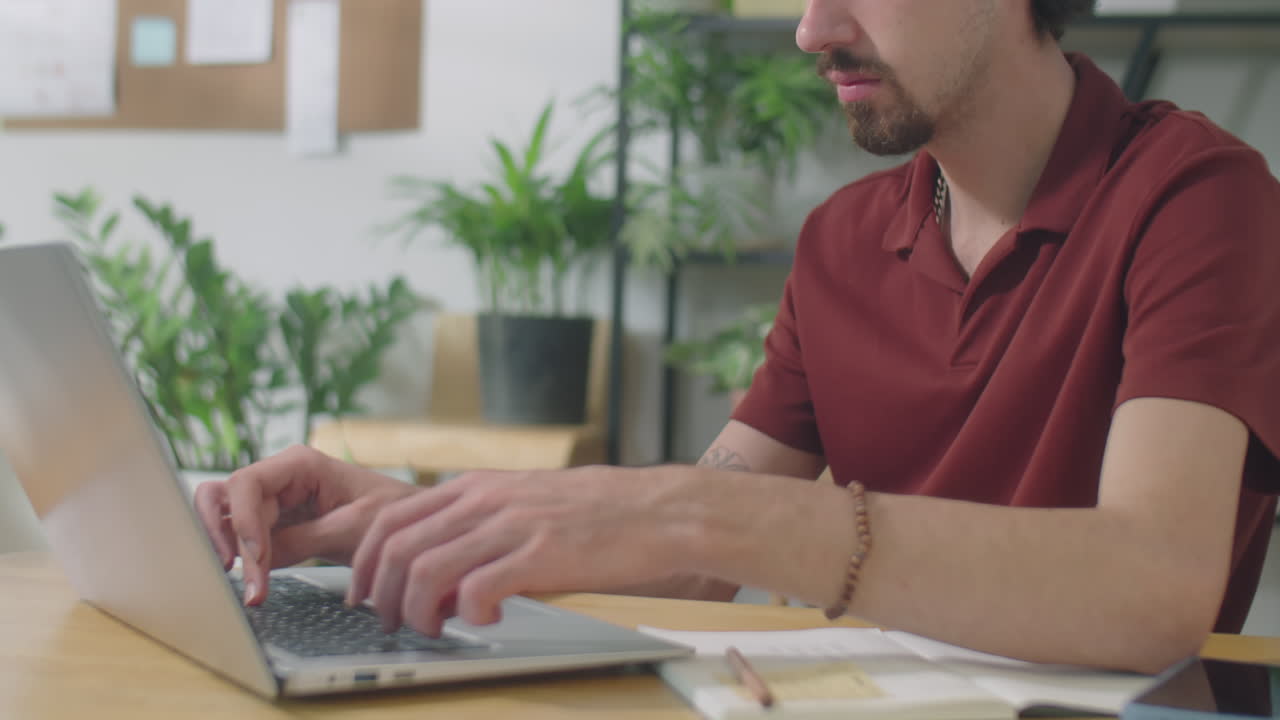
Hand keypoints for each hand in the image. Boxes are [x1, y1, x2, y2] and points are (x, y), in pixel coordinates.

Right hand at [194, 445, 418, 605]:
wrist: (412, 527)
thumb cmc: (393, 514)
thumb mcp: (351, 529)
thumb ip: (300, 541)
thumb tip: (255, 560)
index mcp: (300, 464)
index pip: (247, 484)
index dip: (242, 520)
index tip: (252, 557)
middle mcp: (279, 477)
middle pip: (226, 500)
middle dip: (225, 538)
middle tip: (235, 577)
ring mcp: (274, 501)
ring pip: (225, 516)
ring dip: (225, 548)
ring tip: (242, 585)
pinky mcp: (275, 525)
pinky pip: (243, 538)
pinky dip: (241, 560)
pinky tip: (251, 585)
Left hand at [345, 465, 701, 635]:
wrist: (655, 509)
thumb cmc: (592, 511)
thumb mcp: (521, 501)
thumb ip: (475, 525)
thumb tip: (434, 572)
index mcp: (474, 486)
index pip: (391, 518)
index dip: (363, 562)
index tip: (361, 595)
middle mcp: (484, 500)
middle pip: (396, 548)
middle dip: (382, 596)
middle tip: (393, 624)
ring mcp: (510, 526)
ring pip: (425, 572)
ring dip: (417, 613)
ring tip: (435, 630)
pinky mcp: (539, 555)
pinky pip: (477, 591)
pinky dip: (468, 615)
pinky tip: (488, 621)